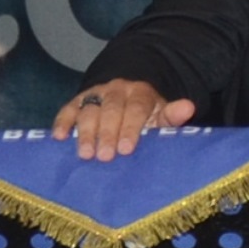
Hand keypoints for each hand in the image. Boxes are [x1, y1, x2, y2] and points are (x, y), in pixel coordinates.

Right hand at [51, 79, 196, 159]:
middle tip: (105, 157)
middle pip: (111, 110)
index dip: (131, 128)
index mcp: (141, 93)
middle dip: (107, 133)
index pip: (137, 108)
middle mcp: (117, 90)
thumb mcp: (161, 115)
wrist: (126, 97)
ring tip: (85, 154)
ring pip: (89, 110)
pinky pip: (67, 109)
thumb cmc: (146, 116)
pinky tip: (59, 137)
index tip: (126, 149)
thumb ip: (172, 115)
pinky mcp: (77, 101)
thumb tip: (189, 107)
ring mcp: (95, 95)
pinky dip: (62, 122)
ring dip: (85, 133)